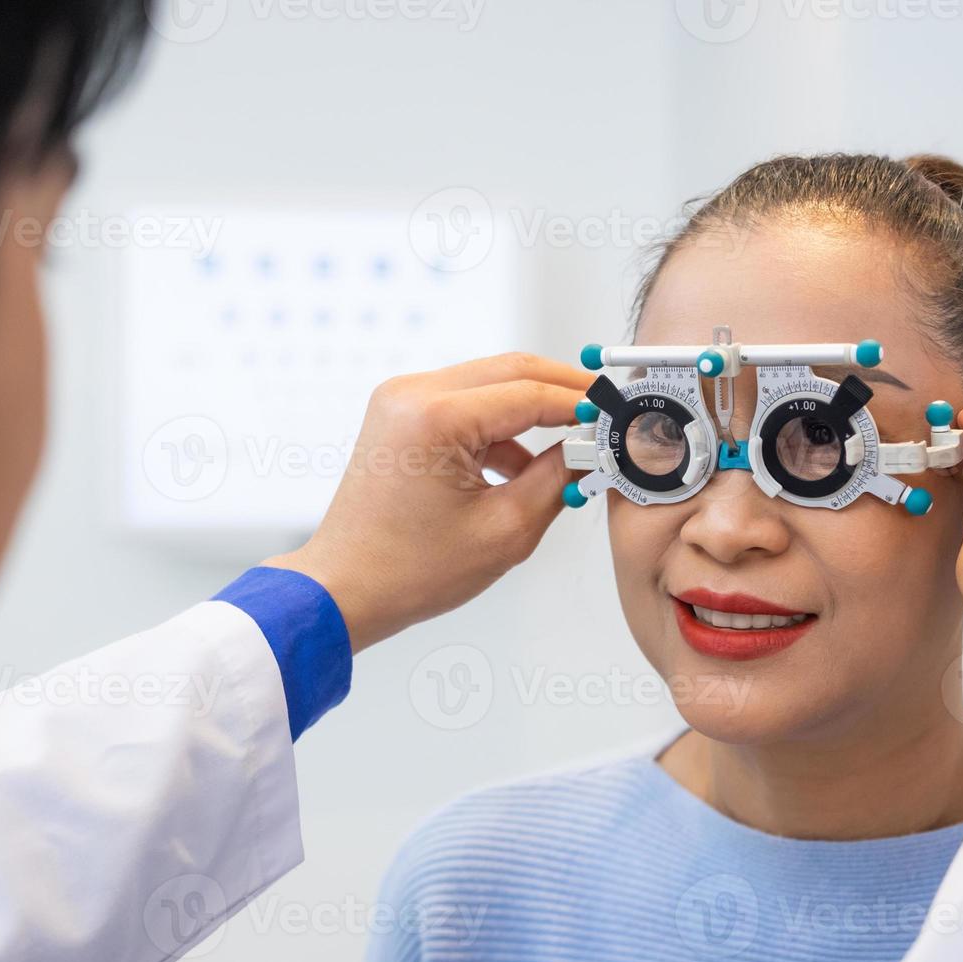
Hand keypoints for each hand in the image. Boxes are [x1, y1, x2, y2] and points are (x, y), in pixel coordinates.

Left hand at [264, 352, 594, 651]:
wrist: (345, 588)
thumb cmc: (408, 571)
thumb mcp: (506, 530)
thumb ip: (557, 477)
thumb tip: (589, 447)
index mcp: (434, 417)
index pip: (531, 394)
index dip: (582, 404)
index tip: (617, 415)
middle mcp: (412, 394)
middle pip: (512, 371)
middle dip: (562, 392)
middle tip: (604, 415)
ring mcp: (402, 400)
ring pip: (490, 383)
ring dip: (532, 411)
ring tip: (570, 449)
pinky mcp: (401, 415)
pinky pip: (466, 404)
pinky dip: (500, 427)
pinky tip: (523, 466)